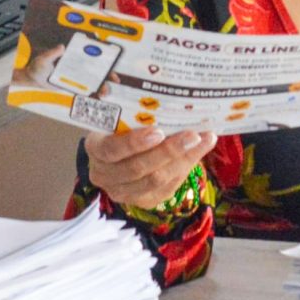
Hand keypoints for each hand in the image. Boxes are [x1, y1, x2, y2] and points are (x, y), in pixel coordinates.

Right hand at [86, 125, 217, 210]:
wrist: (117, 155)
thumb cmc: (120, 128)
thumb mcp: (120, 118)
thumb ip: (137, 114)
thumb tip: (170, 97)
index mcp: (95, 149)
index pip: (111, 149)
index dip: (134, 143)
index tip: (158, 131)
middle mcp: (104, 175)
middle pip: (137, 168)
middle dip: (168, 151)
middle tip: (193, 135)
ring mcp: (122, 192)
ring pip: (156, 180)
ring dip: (184, 159)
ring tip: (204, 140)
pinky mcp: (143, 202)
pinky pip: (167, 188)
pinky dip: (186, 168)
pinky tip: (200, 150)